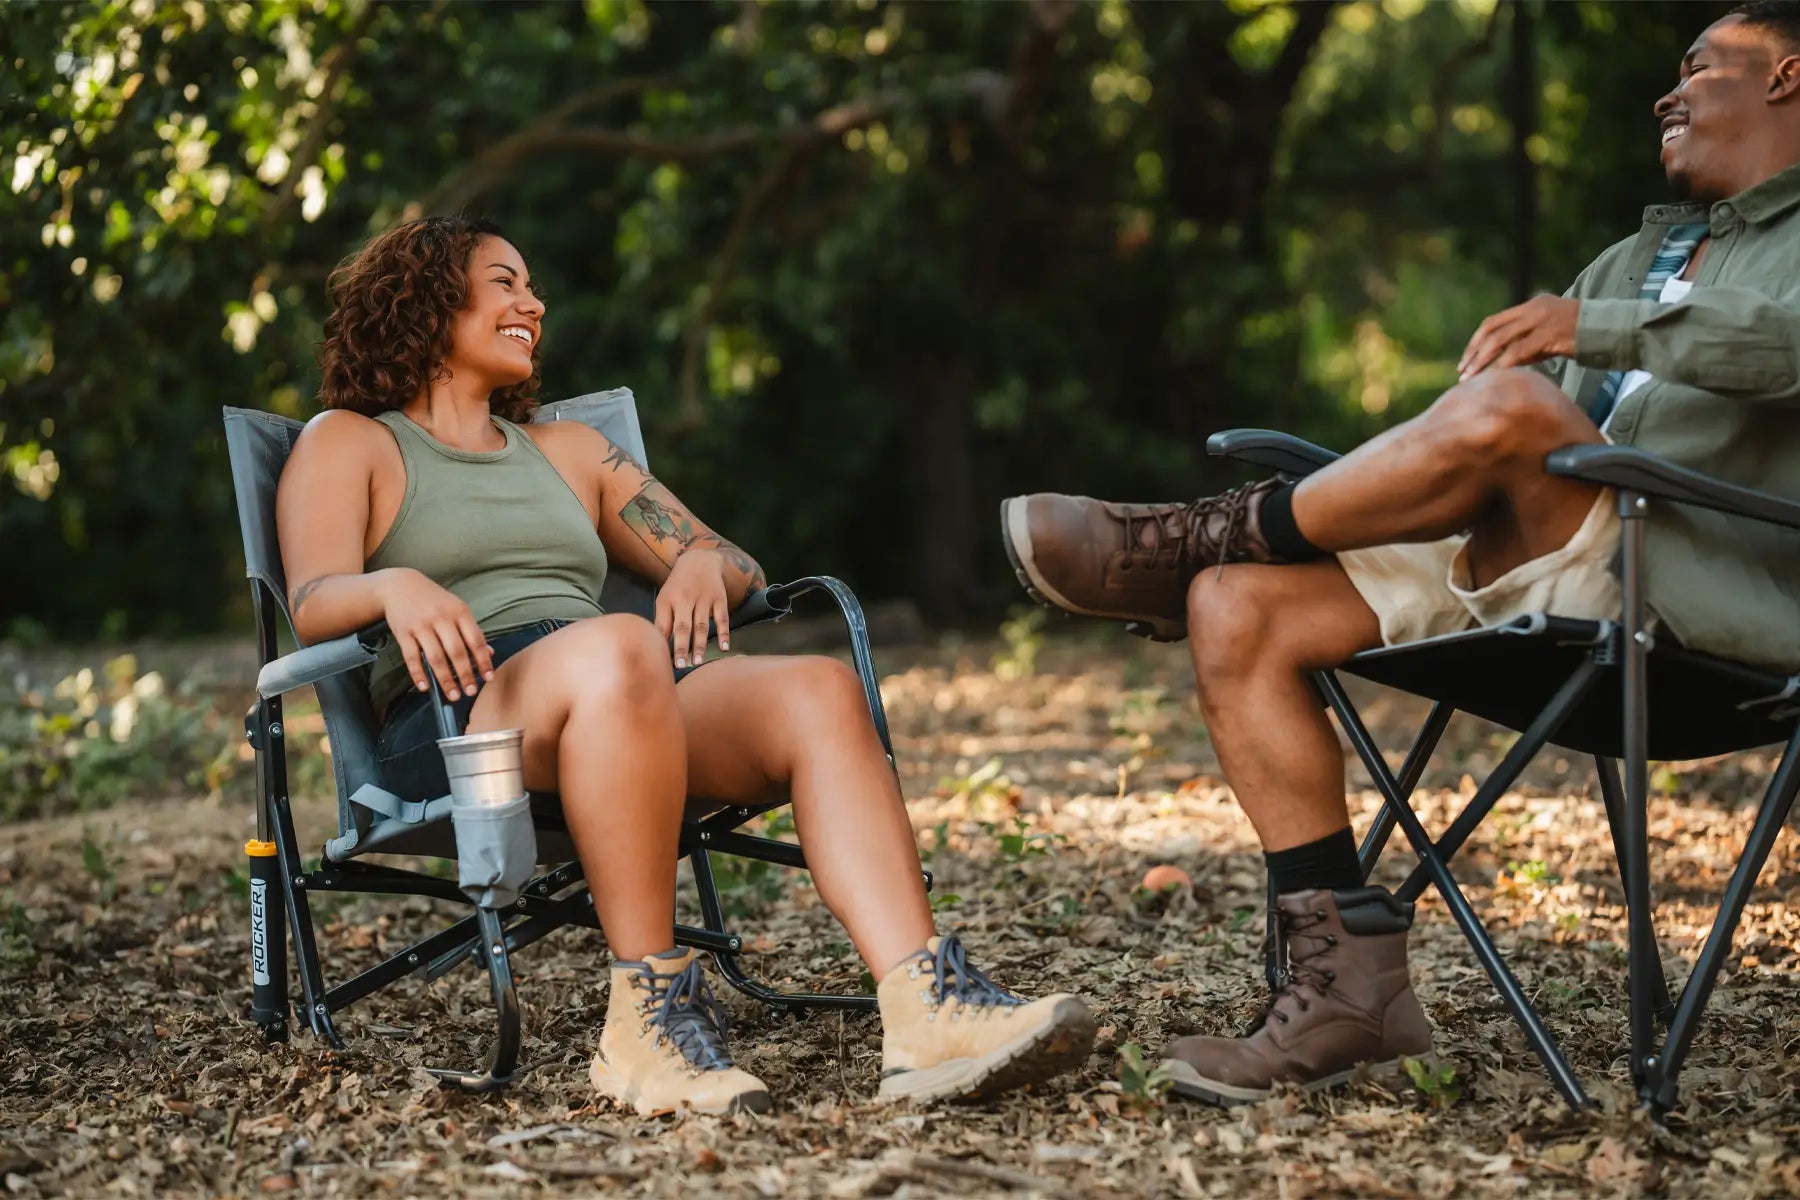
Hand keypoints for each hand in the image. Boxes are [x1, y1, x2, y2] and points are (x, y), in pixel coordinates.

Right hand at [376, 568, 493, 698]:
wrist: (400, 585)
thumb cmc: (433, 600)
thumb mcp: (456, 608)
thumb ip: (471, 631)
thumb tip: (489, 653)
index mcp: (459, 612)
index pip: (476, 640)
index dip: (483, 661)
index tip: (489, 677)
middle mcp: (441, 618)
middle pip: (456, 652)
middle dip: (465, 675)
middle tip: (471, 692)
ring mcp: (421, 625)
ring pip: (435, 658)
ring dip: (445, 680)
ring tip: (453, 695)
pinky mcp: (403, 632)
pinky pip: (412, 657)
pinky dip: (418, 674)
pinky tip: (425, 687)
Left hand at [657, 547, 730, 668]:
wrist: (700, 560)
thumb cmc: (678, 586)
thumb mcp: (665, 599)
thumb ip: (662, 621)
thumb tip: (656, 645)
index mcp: (668, 600)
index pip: (664, 625)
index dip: (663, 643)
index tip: (661, 660)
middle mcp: (685, 599)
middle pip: (683, 626)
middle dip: (681, 646)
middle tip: (681, 666)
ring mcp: (704, 599)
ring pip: (702, 625)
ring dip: (700, 644)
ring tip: (697, 662)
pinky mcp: (719, 599)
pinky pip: (722, 619)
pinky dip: (723, 633)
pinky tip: (724, 648)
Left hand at [1458, 295, 1579, 380]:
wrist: (1616, 329)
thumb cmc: (1585, 336)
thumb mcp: (1552, 335)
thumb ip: (1529, 344)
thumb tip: (1504, 364)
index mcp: (1532, 305)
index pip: (1494, 322)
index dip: (1476, 341)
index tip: (1466, 359)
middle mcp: (1534, 309)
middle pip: (1492, 329)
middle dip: (1474, 352)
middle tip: (1462, 372)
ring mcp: (1542, 320)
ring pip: (1501, 340)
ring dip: (1482, 361)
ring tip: (1471, 379)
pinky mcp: (1550, 334)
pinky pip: (1519, 351)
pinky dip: (1503, 365)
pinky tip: (1495, 378)